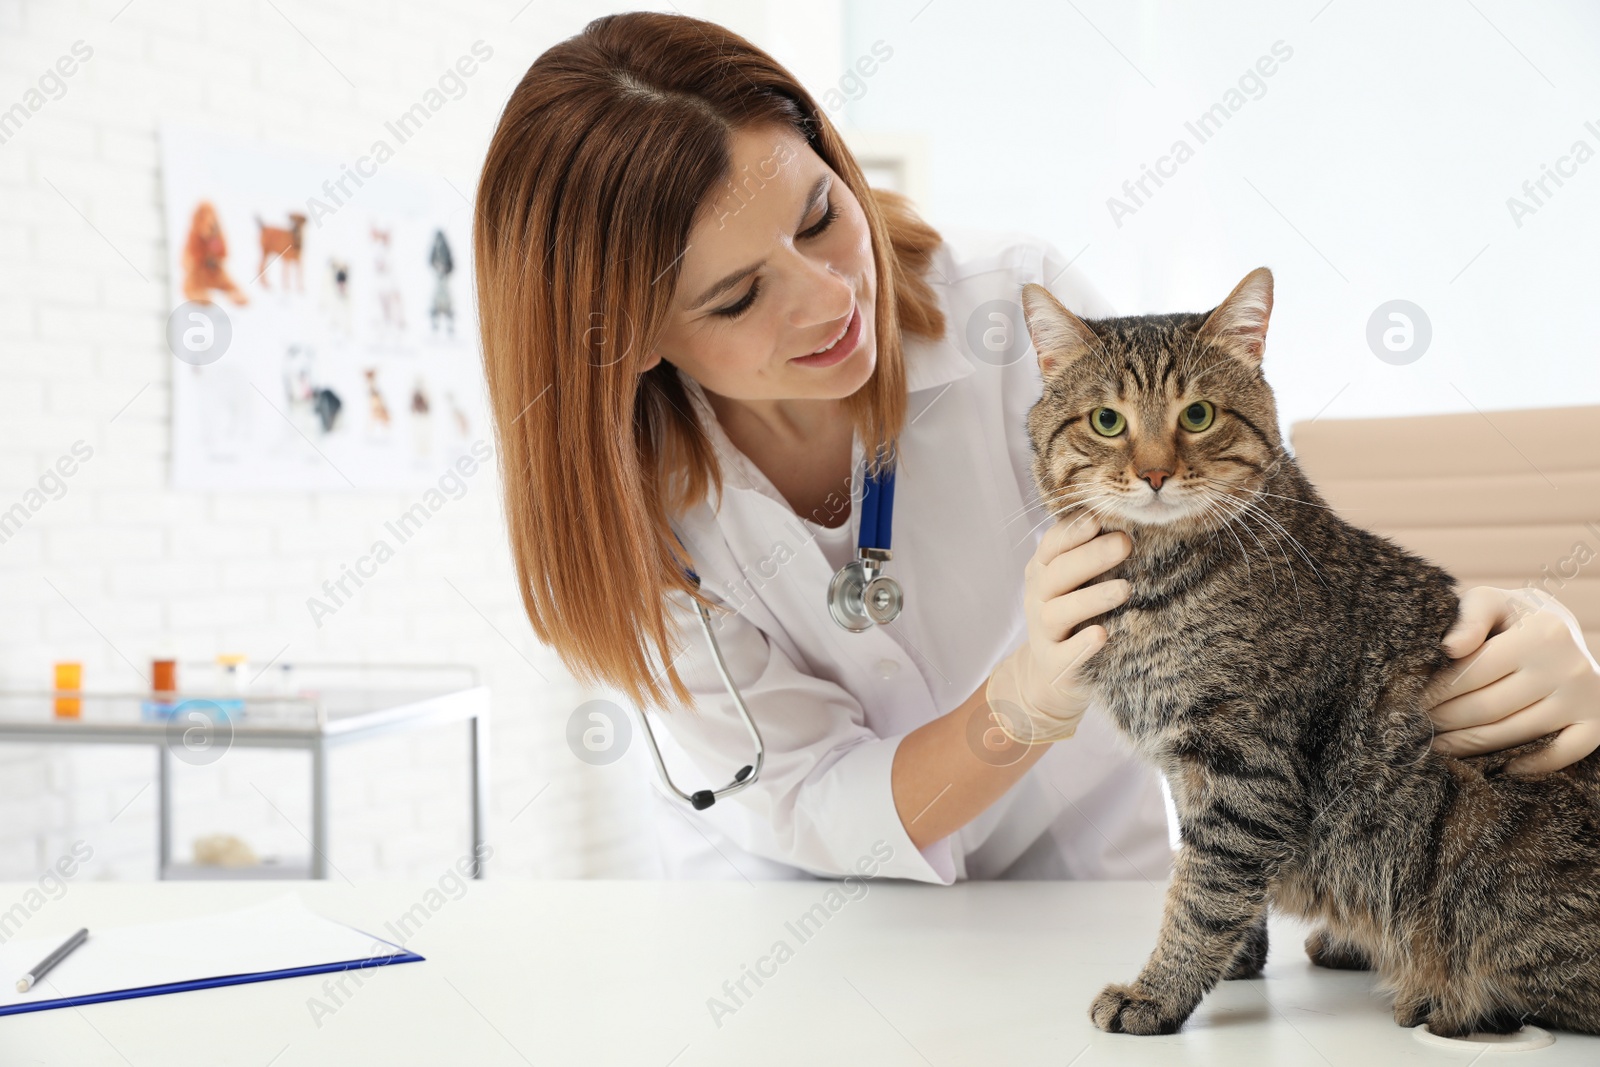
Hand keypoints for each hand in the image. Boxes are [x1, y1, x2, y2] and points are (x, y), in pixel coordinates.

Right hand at [987, 514, 1131, 743]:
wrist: (1054, 671)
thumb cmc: (1077, 613)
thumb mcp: (1077, 580)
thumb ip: (1091, 553)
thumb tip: (1130, 520)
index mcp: (1044, 570)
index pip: (1052, 545)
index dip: (1072, 531)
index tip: (1098, 519)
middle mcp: (1038, 598)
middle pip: (1057, 573)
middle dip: (1090, 557)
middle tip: (1124, 544)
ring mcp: (1043, 632)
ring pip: (1058, 612)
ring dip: (1090, 599)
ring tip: (1124, 589)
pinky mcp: (1053, 664)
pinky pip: (1064, 655)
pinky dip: (1081, 646)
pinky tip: (1101, 635)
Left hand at [1423, 586, 1599, 773]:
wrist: (1564, 629)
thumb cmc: (1514, 616)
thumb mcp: (1491, 601)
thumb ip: (1469, 618)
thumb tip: (1449, 648)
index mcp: (1540, 634)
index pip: (1473, 673)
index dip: (1436, 692)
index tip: (1411, 704)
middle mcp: (1568, 666)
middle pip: (1490, 707)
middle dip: (1446, 721)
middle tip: (1420, 728)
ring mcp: (1584, 696)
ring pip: (1516, 733)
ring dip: (1471, 745)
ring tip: (1439, 746)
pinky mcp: (1596, 720)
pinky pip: (1563, 753)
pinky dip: (1532, 765)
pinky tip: (1502, 768)